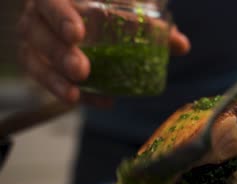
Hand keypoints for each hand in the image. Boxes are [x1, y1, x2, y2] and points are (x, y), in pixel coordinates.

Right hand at [17, 0, 190, 105]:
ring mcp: (35, 42)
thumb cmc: (106, 10)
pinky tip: (90, 101)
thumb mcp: (125, 11)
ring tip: (74, 96)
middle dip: (59, 53)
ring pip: (34, 61)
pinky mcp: (38, 63)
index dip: (60, 18)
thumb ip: (151, 26)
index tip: (78, 35)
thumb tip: (182, 45)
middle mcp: (39, 17)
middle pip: (37, 33)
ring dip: (54, 80)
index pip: (50, 3)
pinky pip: (45, 80)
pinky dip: (66, 92)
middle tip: (82, 70)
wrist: (86, 18)